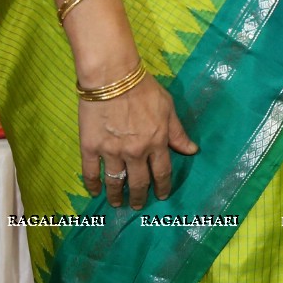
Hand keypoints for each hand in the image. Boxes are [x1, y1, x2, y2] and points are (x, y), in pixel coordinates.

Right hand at [78, 72, 198, 209]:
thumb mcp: (168, 108)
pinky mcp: (91, 148)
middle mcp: (135, 152)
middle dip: (139, 197)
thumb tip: (192, 150)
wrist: (112, 78)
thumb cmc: (144, 89)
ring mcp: (111, 152)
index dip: (162, 187)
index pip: (162, 172)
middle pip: (139, 182)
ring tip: (117, 203)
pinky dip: (92, 185)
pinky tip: (94, 192)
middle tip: (137, 205)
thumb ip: (178, 133)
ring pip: (115, 182)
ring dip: (117, 196)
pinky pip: (91, 173)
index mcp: (156, 142)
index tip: (161, 196)